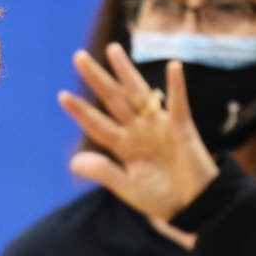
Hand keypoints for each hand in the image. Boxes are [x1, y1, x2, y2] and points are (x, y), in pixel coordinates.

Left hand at [59, 44, 219, 223]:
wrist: (194, 206)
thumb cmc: (161, 199)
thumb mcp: (129, 187)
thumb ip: (104, 172)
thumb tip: (73, 162)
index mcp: (123, 146)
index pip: (97, 124)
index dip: (81, 111)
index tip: (62, 96)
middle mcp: (138, 130)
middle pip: (113, 100)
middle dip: (97, 79)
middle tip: (78, 56)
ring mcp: (160, 126)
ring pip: (140, 94)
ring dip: (126, 72)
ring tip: (112, 50)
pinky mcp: (182, 128)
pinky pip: (179, 104)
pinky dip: (176, 86)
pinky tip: (174, 66)